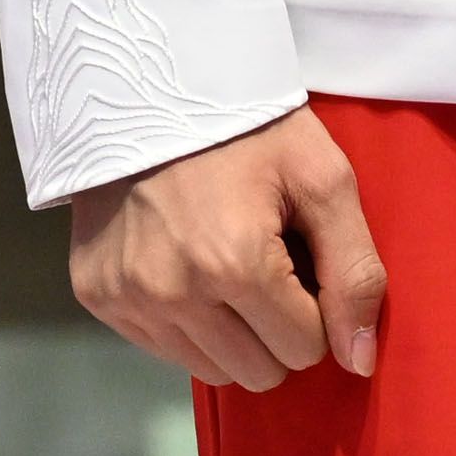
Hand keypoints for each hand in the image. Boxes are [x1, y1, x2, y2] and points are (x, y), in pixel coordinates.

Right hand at [68, 108, 386, 392]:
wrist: (151, 85)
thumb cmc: (250, 128)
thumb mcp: (324, 179)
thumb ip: (356, 272)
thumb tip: (360, 363)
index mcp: (235, 264)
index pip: (304, 349)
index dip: (317, 306)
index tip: (303, 259)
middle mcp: (173, 292)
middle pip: (259, 371)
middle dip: (278, 328)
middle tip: (270, 261)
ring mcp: (127, 298)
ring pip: (210, 369)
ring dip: (233, 332)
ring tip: (229, 261)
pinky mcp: (95, 295)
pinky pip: (161, 348)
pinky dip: (186, 321)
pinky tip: (188, 264)